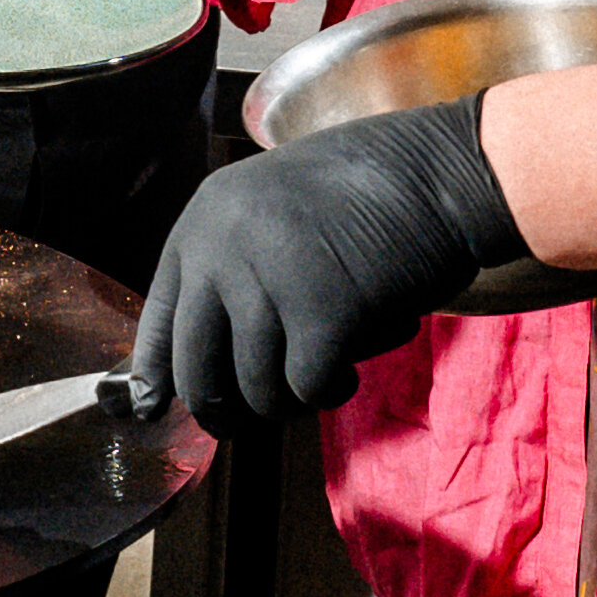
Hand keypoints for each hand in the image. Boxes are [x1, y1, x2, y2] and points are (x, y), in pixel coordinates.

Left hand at [132, 96, 533, 416]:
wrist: (442, 170)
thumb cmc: (368, 200)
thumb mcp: (274, 217)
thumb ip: (234, 276)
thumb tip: (198, 375)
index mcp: (203, 222)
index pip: (158, 322)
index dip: (157, 376)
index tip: (154, 410)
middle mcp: (221, 248)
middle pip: (196, 373)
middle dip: (221, 412)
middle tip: (244, 425)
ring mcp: (268, 280)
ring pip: (258, 391)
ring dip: (292, 400)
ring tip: (326, 375)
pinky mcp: (323, 312)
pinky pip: (310, 389)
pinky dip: (332, 391)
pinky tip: (352, 368)